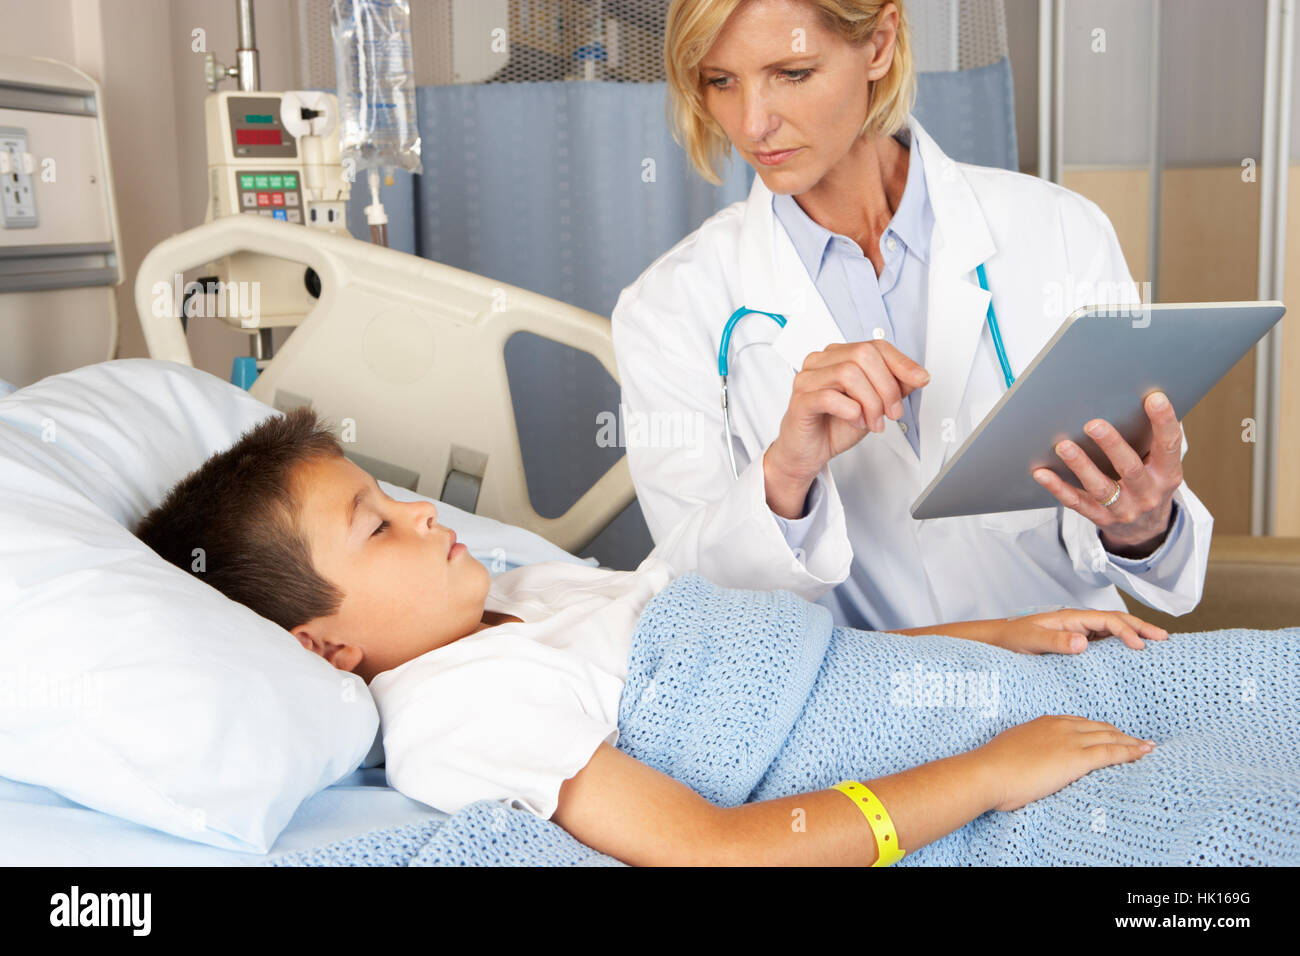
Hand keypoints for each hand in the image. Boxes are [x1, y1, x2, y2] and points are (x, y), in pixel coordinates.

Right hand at [766, 341, 929, 488]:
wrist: (808, 452)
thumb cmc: (835, 424)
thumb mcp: (873, 404)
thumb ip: (893, 386)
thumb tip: (917, 376)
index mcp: (838, 356)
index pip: (875, 346)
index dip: (901, 362)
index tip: (921, 379)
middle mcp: (821, 362)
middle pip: (863, 355)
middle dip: (886, 386)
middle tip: (892, 412)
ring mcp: (807, 379)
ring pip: (848, 374)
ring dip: (870, 402)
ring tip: (873, 422)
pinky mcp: (800, 400)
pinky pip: (830, 397)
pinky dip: (850, 411)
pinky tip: (855, 421)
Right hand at [976, 715, 1155, 811]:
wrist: (988, 772)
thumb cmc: (993, 766)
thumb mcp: (1012, 749)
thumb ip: (1027, 750)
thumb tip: (1030, 760)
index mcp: (1044, 723)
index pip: (1080, 724)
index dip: (1098, 729)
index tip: (1109, 735)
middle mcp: (1060, 726)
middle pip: (1099, 727)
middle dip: (1119, 734)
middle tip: (1135, 741)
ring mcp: (1069, 740)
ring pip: (1109, 737)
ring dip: (1130, 742)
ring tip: (1146, 746)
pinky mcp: (1076, 758)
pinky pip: (1111, 752)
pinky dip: (1131, 751)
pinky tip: (1144, 752)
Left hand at [988, 607, 1168, 652]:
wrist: (998, 641)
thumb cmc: (1013, 639)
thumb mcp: (1032, 641)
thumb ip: (1056, 641)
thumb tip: (1085, 641)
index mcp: (1071, 618)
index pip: (1106, 620)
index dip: (1125, 631)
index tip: (1140, 646)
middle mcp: (1078, 623)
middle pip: (1116, 621)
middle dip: (1140, 627)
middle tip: (1163, 639)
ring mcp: (1079, 632)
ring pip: (1113, 631)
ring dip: (1134, 635)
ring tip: (1156, 645)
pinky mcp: (1077, 644)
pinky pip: (1104, 642)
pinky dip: (1122, 646)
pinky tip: (1133, 656)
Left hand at [1032, 391, 1182, 556]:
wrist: (1146, 528)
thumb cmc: (1149, 481)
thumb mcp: (1160, 465)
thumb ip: (1150, 439)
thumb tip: (1133, 398)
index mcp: (1167, 474)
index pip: (1169, 445)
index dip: (1164, 421)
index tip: (1154, 398)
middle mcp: (1148, 493)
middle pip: (1130, 468)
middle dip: (1111, 445)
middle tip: (1093, 423)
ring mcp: (1123, 509)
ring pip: (1100, 487)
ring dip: (1081, 466)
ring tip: (1063, 446)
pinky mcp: (1100, 518)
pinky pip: (1076, 502)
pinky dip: (1058, 487)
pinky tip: (1042, 473)